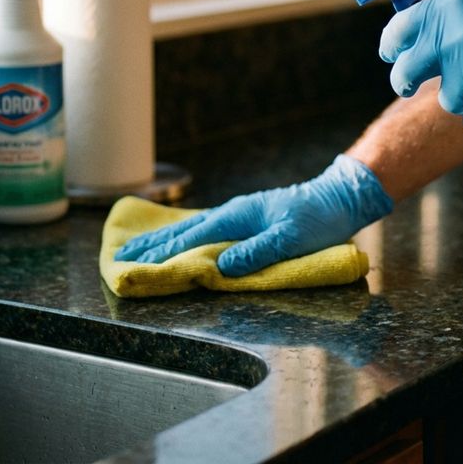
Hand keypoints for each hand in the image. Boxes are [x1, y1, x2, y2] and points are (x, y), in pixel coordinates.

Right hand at [113, 154, 392, 275]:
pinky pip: (208, 227)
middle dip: (154, 244)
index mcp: (238, 216)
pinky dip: (187, 234)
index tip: (136, 262)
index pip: (194, 237)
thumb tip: (220, 266)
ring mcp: (240, 214)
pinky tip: (183, 238)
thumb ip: (256, 253)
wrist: (339, 197)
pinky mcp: (248, 219)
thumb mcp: (290, 239)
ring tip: (142, 246)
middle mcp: (234, 212)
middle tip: (123, 254)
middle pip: (186, 229)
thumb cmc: (318, 219)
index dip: (164, 252)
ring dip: (167, 238)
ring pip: (194, 227)